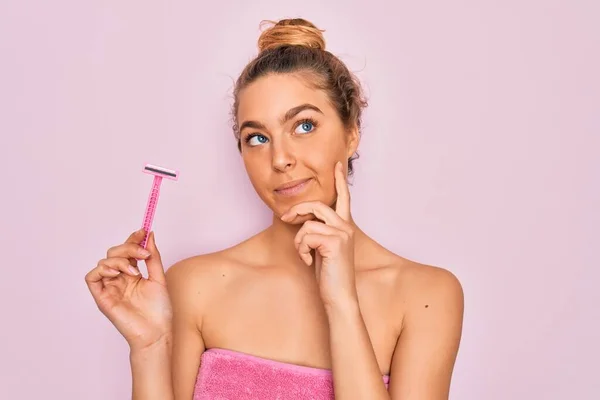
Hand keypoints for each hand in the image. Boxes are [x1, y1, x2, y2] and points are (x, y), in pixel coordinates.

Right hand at [85, 229, 172, 351]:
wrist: (157, 332)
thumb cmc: (159, 311)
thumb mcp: (159, 277)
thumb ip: (153, 257)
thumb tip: (149, 235)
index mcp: (132, 274)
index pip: (127, 251)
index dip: (132, 239)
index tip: (143, 231)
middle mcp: (119, 279)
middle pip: (114, 253)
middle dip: (128, 248)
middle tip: (143, 254)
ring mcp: (110, 288)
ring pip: (104, 262)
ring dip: (120, 260)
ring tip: (135, 271)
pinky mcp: (102, 298)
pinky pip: (92, 277)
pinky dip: (102, 269)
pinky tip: (118, 273)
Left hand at [281, 161, 357, 308]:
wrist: (339, 296)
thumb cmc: (329, 275)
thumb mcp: (321, 248)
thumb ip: (317, 231)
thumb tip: (301, 219)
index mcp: (345, 227)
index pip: (344, 198)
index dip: (339, 181)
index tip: (336, 164)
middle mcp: (346, 227)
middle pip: (317, 205)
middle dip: (298, 210)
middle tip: (285, 217)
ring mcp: (342, 233)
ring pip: (308, 223)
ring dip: (299, 241)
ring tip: (305, 255)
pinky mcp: (335, 242)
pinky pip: (306, 235)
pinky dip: (302, 249)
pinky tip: (309, 262)